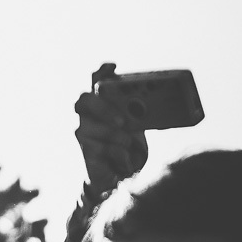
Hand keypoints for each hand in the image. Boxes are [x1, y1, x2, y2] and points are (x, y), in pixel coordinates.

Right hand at [75, 73, 148, 199]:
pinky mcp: (85, 149)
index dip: (101, 72)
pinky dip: (123, 157)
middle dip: (105, 109)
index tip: (112, 66)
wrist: (117, 176)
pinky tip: (123, 162)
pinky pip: (107, 148)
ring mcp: (83, 131)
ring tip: (129, 148)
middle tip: (123, 122)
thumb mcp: (138, 128)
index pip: (96, 81)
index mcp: (102, 102)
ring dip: (122, 140)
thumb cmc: (129, 147)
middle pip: (85, 100)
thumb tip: (158, 111)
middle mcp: (88, 114)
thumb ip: (142, 116)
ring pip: (103, 129)